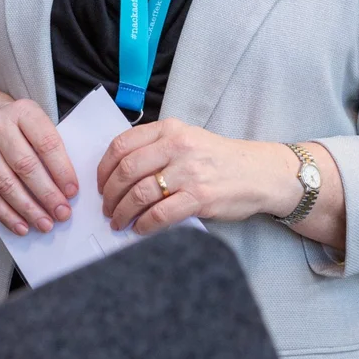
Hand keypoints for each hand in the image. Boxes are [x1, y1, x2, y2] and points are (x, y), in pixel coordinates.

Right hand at [0, 98, 78, 235]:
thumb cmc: (18, 127)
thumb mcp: (36, 123)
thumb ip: (52, 147)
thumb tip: (68, 186)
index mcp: (23, 112)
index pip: (46, 142)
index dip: (61, 169)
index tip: (72, 191)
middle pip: (25, 166)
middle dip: (47, 194)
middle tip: (62, 213)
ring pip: (6, 184)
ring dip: (28, 209)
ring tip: (45, 224)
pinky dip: (6, 214)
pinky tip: (21, 226)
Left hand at [97, 119, 282, 232]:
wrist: (259, 172)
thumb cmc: (218, 159)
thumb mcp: (187, 138)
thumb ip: (156, 147)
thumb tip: (118, 172)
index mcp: (170, 129)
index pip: (122, 144)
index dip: (103, 168)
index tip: (100, 184)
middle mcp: (178, 146)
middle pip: (127, 170)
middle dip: (109, 194)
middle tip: (106, 208)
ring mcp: (189, 171)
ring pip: (140, 193)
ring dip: (122, 212)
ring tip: (118, 222)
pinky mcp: (200, 196)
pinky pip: (161, 214)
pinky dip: (144, 225)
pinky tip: (139, 229)